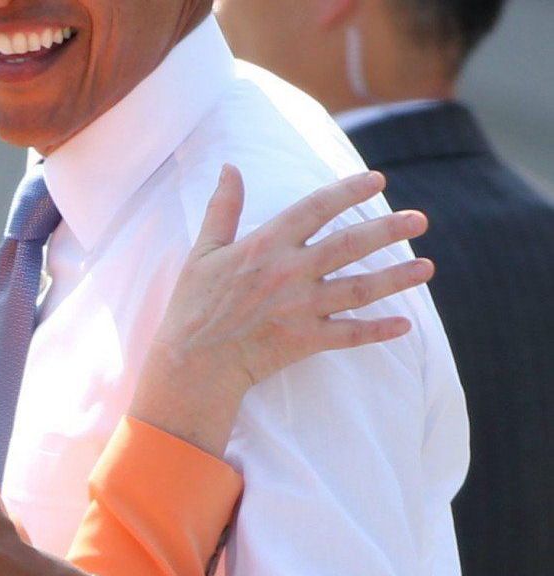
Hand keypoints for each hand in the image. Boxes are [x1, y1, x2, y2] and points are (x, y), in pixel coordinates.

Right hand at [133, 166, 433, 454]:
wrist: (191, 364)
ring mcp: (300, 308)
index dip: (349, 191)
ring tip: (427, 268)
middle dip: (388, 230)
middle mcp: (290, 272)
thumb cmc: (192, 307)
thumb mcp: (202, 252)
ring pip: (359, 289)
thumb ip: (223, 209)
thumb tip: (230, 167)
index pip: (316, 208)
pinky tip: (404, 325)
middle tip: (420, 220)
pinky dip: (377, 331)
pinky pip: (349, 335)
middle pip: (349, 245)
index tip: (377, 181)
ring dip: (396, 278)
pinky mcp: (303, 340)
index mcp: (266, 245)